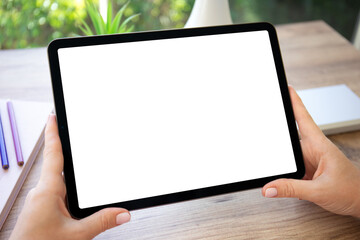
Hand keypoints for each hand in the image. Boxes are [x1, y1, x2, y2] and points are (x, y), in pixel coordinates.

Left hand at [10, 114, 130, 239]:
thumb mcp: (76, 235)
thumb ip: (102, 222)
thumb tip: (123, 213)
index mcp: (47, 191)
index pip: (52, 154)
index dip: (53, 132)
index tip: (53, 115)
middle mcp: (42, 192)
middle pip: (55, 163)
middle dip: (64, 147)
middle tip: (69, 129)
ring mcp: (40, 201)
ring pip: (57, 179)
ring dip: (66, 170)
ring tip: (79, 162)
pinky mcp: (41, 210)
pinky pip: (56, 192)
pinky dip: (66, 187)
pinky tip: (73, 195)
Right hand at [262, 86, 359, 216]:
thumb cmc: (351, 191)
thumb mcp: (319, 191)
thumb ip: (292, 189)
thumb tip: (269, 187)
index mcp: (319, 145)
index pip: (303, 117)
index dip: (294, 101)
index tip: (285, 88)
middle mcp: (313, 149)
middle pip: (289, 136)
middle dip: (276, 130)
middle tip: (262, 119)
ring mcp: (310, 159)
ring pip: (288, 153)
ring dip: (279, 157)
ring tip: (269, 162)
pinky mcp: (307, 170)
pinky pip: (290, 165)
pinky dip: (282, 169)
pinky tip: (278, 176)